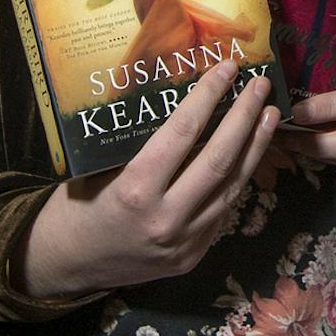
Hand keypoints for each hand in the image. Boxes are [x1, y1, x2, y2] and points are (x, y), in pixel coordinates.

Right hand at [14, 56, 279, 299]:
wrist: (66, 266)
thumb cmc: (75, 207)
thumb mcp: (99, 169)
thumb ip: (140, 144)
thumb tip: (179, 99)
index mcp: (135, 191)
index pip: (182, 133)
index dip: (208, 97)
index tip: (228, 69)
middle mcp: (165, 218)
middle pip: (218, 160)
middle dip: (244, 118)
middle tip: (261, 86)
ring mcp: (184, 242)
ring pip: (231, 186)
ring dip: (255, 147)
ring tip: (270, 115)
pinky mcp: (193, 256)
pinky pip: (223, 209)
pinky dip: (238, 177)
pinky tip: (249, 153)